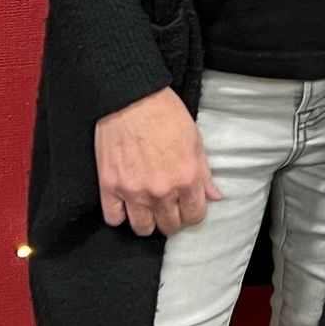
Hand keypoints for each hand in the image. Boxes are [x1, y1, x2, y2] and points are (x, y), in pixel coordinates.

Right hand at [95, 88, 222, 237]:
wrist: (131, 96)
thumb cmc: (164, 113)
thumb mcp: (194, 139)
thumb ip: (204, 173)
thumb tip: (215, 196)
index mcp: (186, 178)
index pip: (194, 216)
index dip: (192, 213)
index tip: (186, 206)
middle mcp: (161, 191)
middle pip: (169, 225)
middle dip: (171, 218)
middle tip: (167, 205)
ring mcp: (134, 191)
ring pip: (142, 228)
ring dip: (147, 221)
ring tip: (147, 207)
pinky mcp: (110, 186)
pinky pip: (114, 218)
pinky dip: (120, 215)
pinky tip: (125, 203)